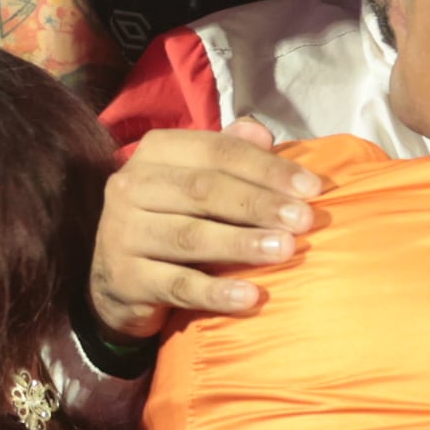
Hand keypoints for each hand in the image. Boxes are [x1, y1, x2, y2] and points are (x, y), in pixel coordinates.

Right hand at [89, 125, 326, 336]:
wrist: (117, 281)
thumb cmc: (172, 219)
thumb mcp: (196, 180)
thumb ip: (229, 153)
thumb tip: (261, 132)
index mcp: (154, 152)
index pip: (216, 151)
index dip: (266, 168)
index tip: (311, 188)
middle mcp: (129, 187)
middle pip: (203, 190)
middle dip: (259, 204)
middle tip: (304, 220)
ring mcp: (121, 233)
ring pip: (189, 236)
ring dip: (242, 243)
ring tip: (286, 250)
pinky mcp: (124, 279)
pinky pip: (177, 285)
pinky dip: (216, 292)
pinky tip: (250, 297)